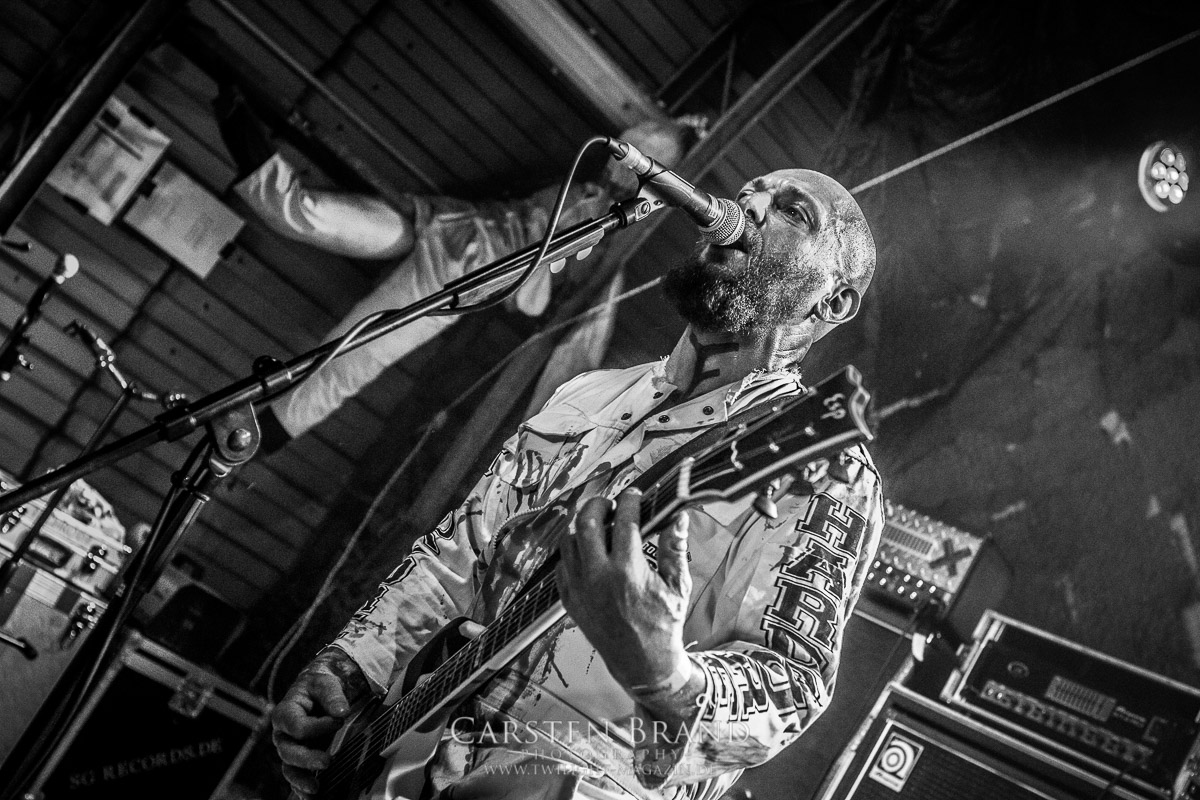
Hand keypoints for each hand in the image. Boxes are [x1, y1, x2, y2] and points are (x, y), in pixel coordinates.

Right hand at [271, 648, 367, 797]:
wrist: (318, 692)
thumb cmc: (318, 687)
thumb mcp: (325, 683)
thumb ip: (332, 695)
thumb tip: (340, 711)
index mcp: (285, 713)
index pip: (297, 726)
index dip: (318, 726)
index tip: (339, 720)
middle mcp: (283, 734)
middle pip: (288, 752)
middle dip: (307, 759)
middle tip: (327, 761)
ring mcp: (290, 749)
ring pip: (289, 768)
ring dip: (301, 779)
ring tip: (315, 788)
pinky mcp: (299, 760)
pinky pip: (295, 777)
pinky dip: (300, 789)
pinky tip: (310, 797)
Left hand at [556, 488, 691, 689]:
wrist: (642, 662)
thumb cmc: (663, 624)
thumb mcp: (678, 586)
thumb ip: (675, 549)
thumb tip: (680, 518)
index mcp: (628, 571)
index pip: (624, 520)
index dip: (629, 500)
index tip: (634, 494)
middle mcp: (599, 577)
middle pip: (586, 521)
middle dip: (598, 504)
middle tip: (610, 503)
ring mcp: (580, 589)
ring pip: (568, 540)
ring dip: (581, 525)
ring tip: (597, 522)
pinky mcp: (569, 599)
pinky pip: (561, 563)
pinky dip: (572, 550)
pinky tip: (587, 549)